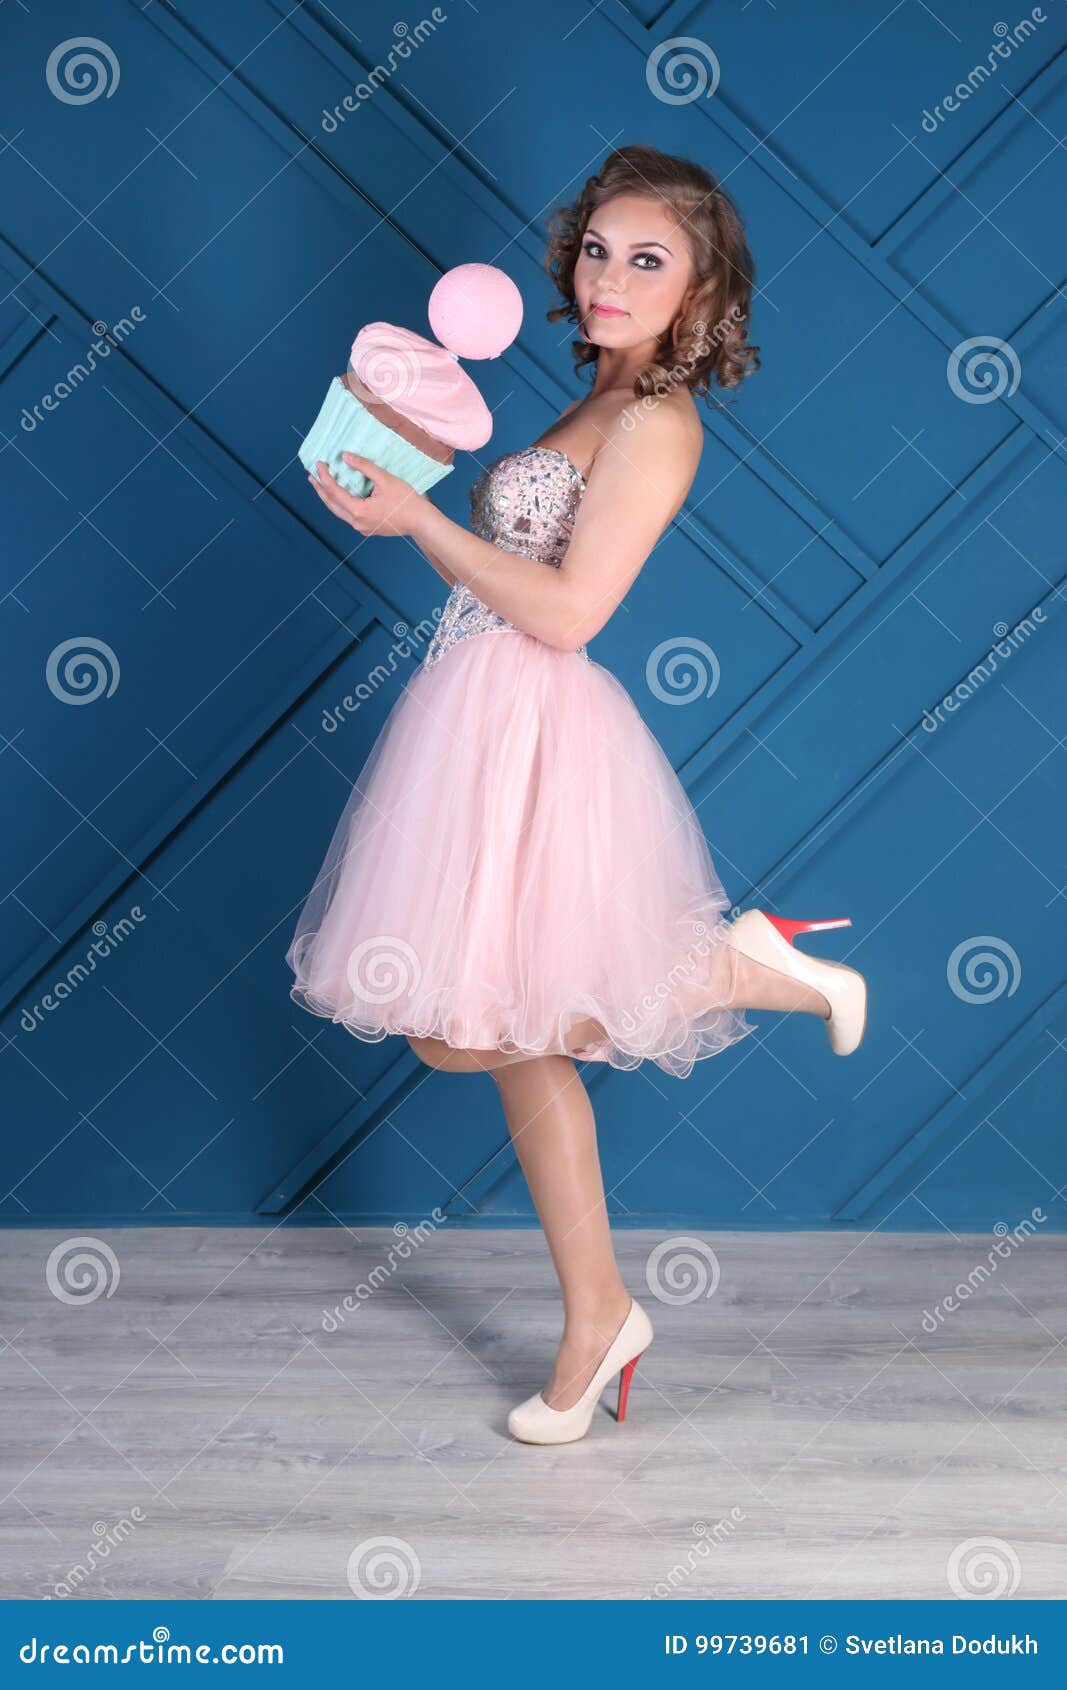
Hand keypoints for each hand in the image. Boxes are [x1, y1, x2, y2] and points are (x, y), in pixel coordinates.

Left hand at [307, 453, 425, 537]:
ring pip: (339, 511)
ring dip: (329, 498)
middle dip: (320, 489)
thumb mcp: (385, 479)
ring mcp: (362, 527)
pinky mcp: (368, 528)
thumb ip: (364, 467)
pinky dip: (341, 504)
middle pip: (331, 504)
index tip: (319, 464)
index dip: (324, 477)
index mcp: (358, 511)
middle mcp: (357, 522)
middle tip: (311, 476)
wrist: (421, 521)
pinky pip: (349, 515)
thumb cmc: (406, 501)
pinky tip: (341, 497)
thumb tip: (345, 456)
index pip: (334, 492)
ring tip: (321, 486)